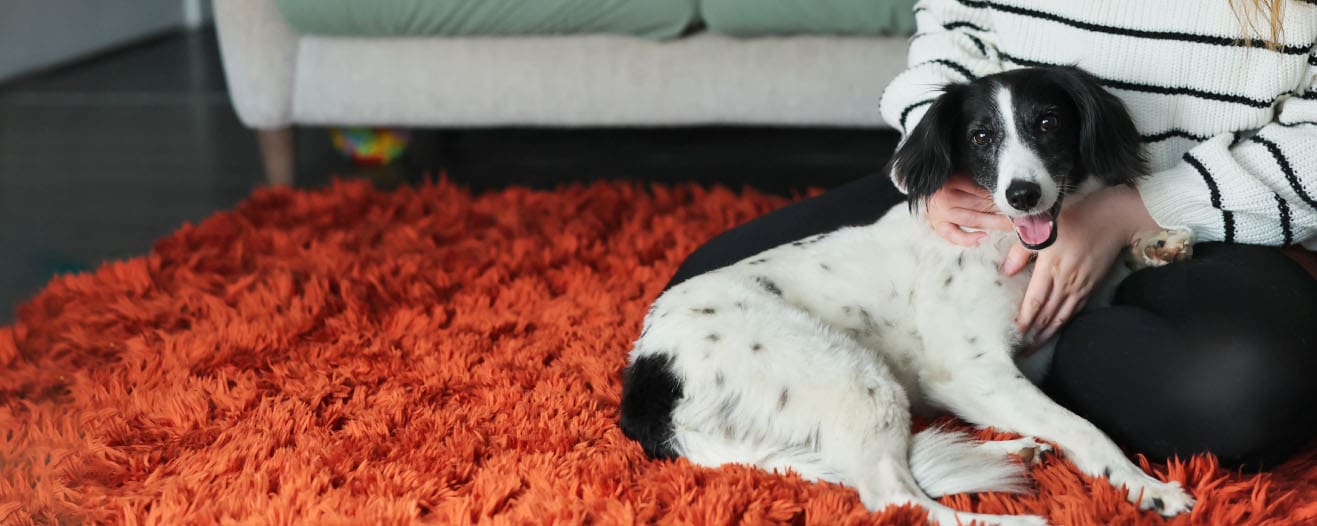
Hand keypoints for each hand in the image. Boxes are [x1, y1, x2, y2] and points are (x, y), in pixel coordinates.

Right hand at [925, 174, 1014, 245]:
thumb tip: (1003, 183)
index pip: (980, 188)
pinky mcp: (938, 225)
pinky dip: (968, 239)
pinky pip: (954, 235)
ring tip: (1011, 225)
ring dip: (993, 223)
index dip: (1000, 195)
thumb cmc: (943, 179)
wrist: (921, 188)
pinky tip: (983, 238)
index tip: (1016, 198)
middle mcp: (945, 196)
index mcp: (951, 179)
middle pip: (980, 204)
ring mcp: (940, 212)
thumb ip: (975, 175)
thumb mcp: (958, 171)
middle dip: (1002, 209)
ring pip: (973, 219)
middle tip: (1021, 213)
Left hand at [1001, 185, 1157, 341]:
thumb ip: (1021, 250)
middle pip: (1047, 315)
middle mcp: (1066, 281)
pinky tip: (1055, 330)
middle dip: (1033, 335)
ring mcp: (1081, 286)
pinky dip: (1063, 323)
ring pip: (1061, 317)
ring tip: (1034, 347)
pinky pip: (1075, 310)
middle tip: (1019, 349)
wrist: (1114, 218)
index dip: (1024, 320)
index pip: (1034, 301)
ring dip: (1047, 334)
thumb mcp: (1043, 228)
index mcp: (1051, 267)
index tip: (1014, 333)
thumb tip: (1006, 271)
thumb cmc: (1076, 218)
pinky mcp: (1091, 286)